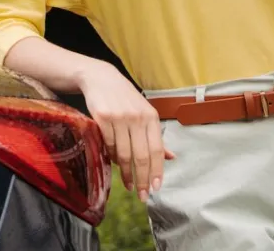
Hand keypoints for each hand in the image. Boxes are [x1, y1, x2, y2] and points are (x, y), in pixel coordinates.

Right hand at [78, 63, 174, 202]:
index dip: (157, 171)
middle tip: (142, 195)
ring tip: (129, 184)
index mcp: (151, 117)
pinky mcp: (102, 118)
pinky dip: (111, 157)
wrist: (100, 78)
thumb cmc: (125, 98)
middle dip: (142, 178)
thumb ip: (156, 137)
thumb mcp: (145, 113)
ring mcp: (119, 118)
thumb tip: (172, 158)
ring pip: (123, 153)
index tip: (155, 188)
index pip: (157, 150)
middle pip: (141, 155)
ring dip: (126, 173)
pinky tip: (113, 164)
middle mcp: (137, 117)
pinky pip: (108, 145)